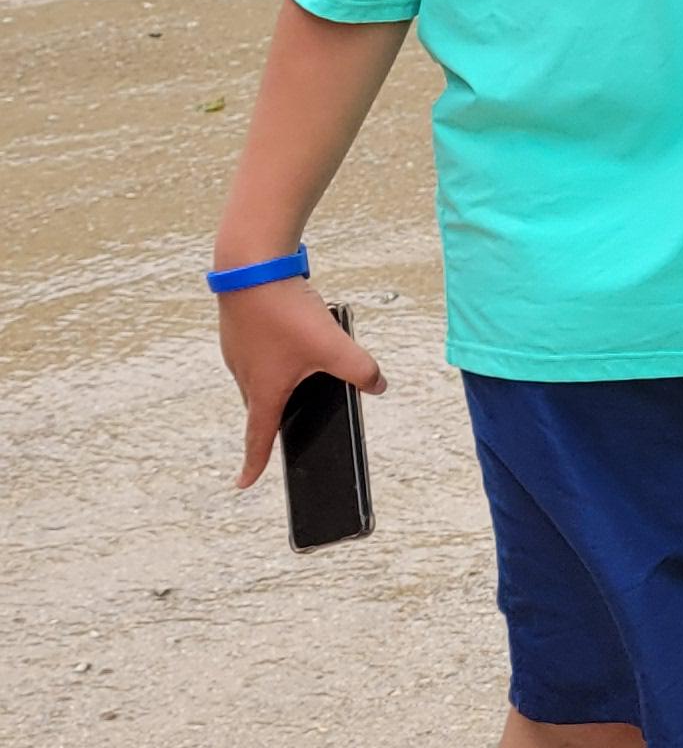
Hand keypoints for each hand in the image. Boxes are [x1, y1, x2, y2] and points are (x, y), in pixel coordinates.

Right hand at [219, 278, 383, 488]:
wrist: (250, 264)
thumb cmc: (284, 310)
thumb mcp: (333, 346)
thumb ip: (362, 370)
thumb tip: (379, 385)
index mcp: (262, 391)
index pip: (257, 439)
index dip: (254, 464)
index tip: (245, 483)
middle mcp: (243, 374)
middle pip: (260, 406)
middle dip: (276, 415)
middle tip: (291, 421)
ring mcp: (237, 350)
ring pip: (259, 375)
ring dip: (277, 378)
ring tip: (301, 370)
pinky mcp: (239, 327)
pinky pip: (258, 350)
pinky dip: (273, 351)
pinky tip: (290, 333)